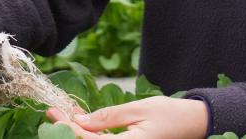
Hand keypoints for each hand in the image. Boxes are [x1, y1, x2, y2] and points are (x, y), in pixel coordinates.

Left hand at [46, 96, 208, 137]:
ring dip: (76, 133)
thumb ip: (108, 117)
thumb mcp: (138, 109)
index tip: (54, 114)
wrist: (194, 124)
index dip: (68, 129)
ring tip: (62, 115)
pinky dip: (90, 135)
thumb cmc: (169, 114)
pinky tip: (80, 122)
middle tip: (52, 113)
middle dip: (67, 131)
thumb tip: (80, 122)